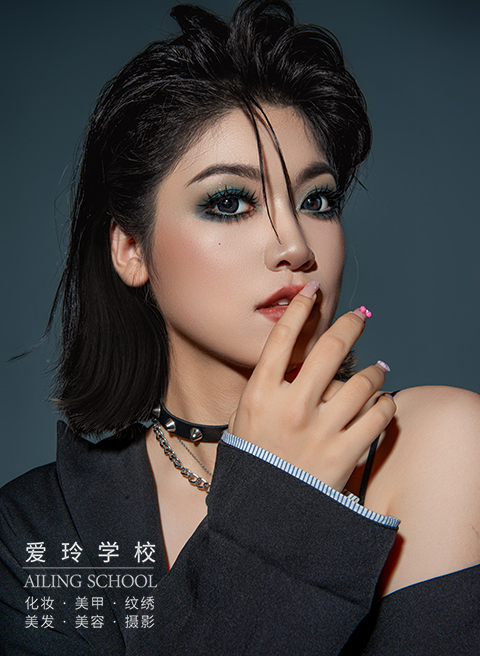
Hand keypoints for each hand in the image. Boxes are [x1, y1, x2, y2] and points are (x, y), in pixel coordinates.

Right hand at [231, 282, 395, 490]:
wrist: (261, 516)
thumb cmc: (252, 462)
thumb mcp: (244, 419)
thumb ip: (267, 387)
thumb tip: (296, 357)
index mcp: (260, 395)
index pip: (283, 338)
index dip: (301, 308)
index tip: (313, 291)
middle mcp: (291, 407)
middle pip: (329, 349)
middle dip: (349, 326)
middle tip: (360, 317)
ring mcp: (319, 431)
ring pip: (362, 382)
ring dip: (376, 371)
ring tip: (379, 370)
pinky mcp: (343, 455)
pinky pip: (378, 416)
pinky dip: (385, 405)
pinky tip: (383, 402)